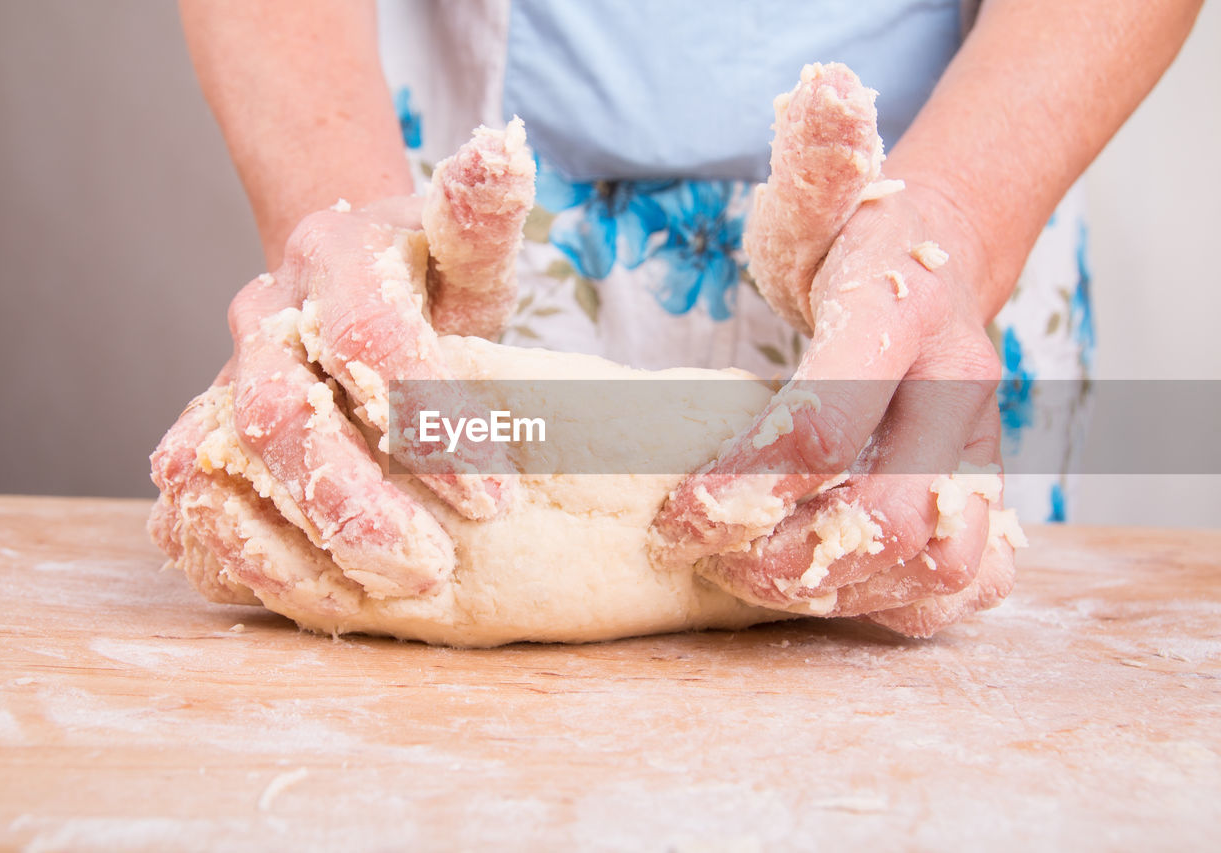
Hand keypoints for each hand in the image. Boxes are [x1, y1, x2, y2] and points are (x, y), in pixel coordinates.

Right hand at [150, 123, 534, 614]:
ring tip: (377, 596)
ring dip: (291, 541)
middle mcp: (262, 315)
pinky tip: (303, 593)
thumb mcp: (460, 245)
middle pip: (280, 412)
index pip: (371, 339)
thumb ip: (482, 212)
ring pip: (218, 461)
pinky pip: (188, 500)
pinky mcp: (198, 435)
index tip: (499, 502)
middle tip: (428, 570)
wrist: (339, 280)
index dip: (432, 424)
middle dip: (352, 500)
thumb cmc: (422, 279)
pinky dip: (232, 551)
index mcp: (332, 256)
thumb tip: (507, 150)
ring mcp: (216, 376)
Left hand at [653, 65, 1020, 636]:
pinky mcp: (982, 489)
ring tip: (754, 575)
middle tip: (713, 554)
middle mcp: (956, 390)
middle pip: (887, 515)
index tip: (676, 512)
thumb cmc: (859, 237)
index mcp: (903, 316)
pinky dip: (896, 602)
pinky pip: (964, 579)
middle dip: (783, 555)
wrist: (946, 262)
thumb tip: (823, 88)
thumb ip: (817, 160)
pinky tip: (829, 586)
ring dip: (833, 590)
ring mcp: (980, 448)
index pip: (826, 423)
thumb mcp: (824, 194)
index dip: (741, 484)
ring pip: (931, 559)